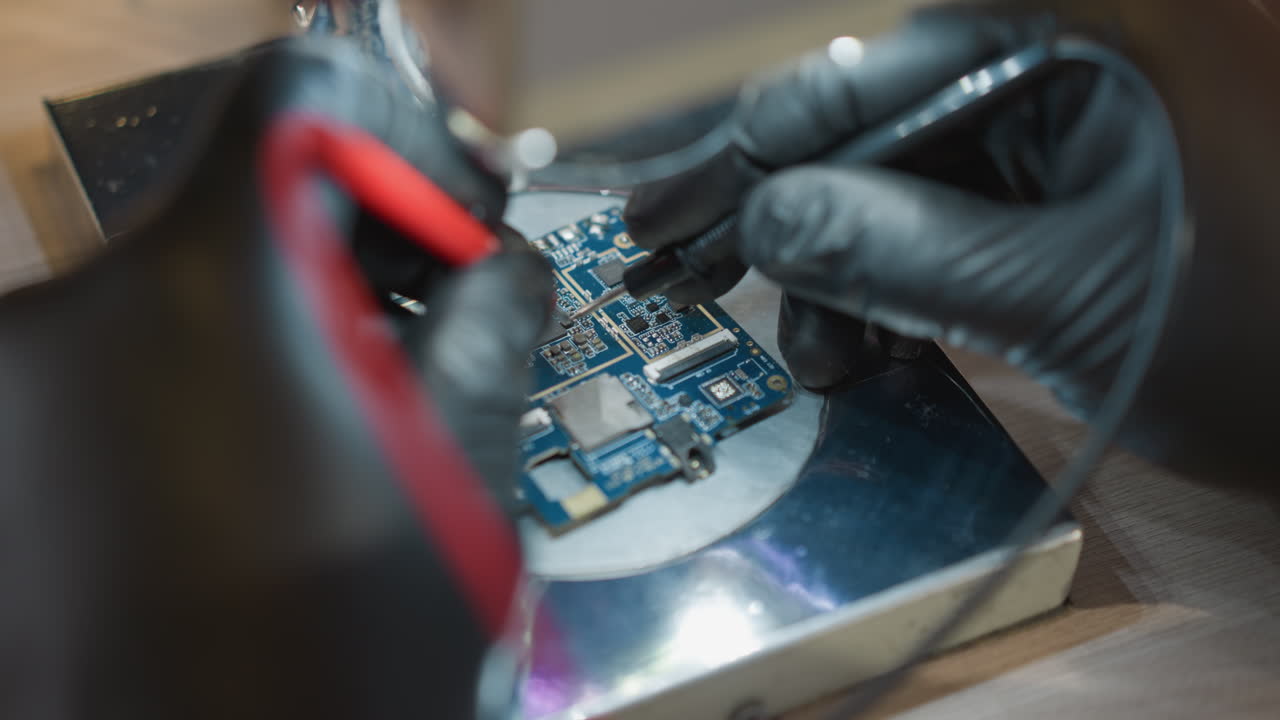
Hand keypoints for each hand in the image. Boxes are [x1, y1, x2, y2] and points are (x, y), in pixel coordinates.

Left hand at [0, 37, 549, 718]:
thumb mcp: (456, 478)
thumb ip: (489, 328)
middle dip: (365, 236)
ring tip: (381, 394)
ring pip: (193, 273)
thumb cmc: (330, 668)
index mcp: (198, 291)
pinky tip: (297, 440)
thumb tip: (502, 264)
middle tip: (449, 302)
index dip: (403, 139)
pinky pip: (136, 345)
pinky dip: (229, 358)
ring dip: (301, 303)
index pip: (301, 101)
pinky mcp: (10, 440)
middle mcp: (72, 313)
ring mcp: (21, 383)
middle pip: (244, 193)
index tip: (454, 215)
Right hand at [627, 9, 1279, 482]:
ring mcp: (1050, 135)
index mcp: (1073, 43)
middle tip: (680, 266)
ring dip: (837, 276)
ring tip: (820, 357)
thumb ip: (899, 251)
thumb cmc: (1258, 336)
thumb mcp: (1057, 298)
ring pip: (892, 189)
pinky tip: (866, 348)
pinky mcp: (1047, 197)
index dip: (758, 150)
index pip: (870, 75)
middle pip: (868, 129)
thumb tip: (770, 221)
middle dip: (784, 218)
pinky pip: (936, 227)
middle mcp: (1053, 69)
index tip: (671, 209)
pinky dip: (890, 291)